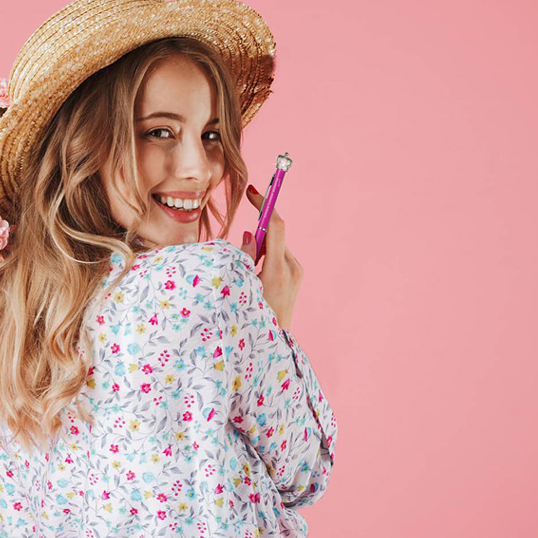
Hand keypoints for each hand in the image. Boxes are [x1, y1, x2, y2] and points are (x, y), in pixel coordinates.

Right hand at [238, 185, 303, 331]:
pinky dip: (264, 257)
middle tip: (241, 246)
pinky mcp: (296, 277)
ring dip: (259, 248)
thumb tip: (250, 233)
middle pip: (273, 236)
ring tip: (248, 272)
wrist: (273, 346)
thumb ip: (243, 258)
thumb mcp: (241, 286)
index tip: (253, 191)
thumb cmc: (251, 319)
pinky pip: (278, 257)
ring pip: (274, 246)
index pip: (274, 227)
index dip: (264, 205)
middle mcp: (292, 268)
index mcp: (277, 270)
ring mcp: (296, 273)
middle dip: (256, 234)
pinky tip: (256, 276)